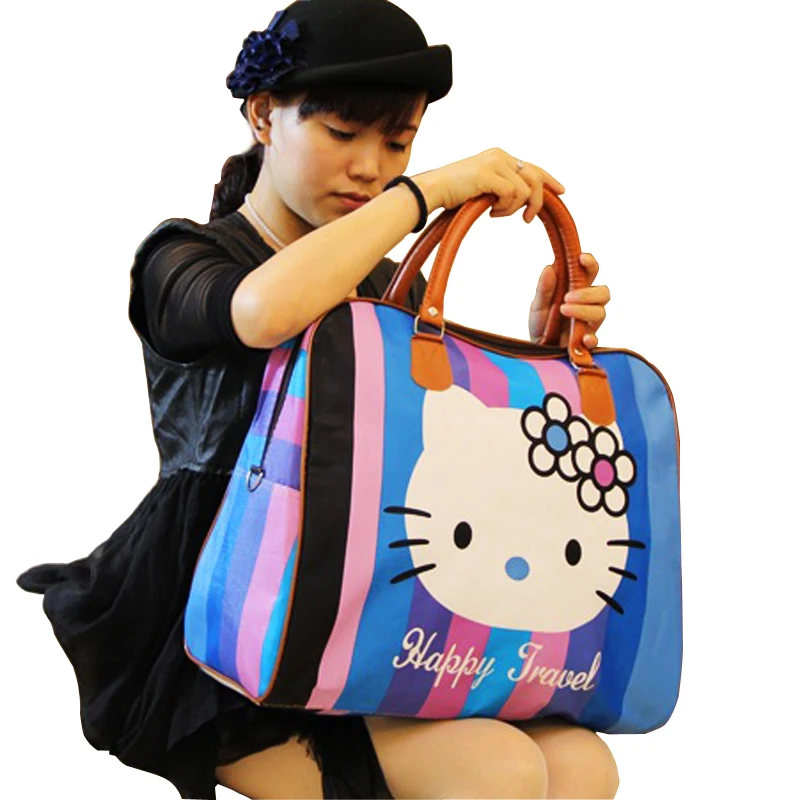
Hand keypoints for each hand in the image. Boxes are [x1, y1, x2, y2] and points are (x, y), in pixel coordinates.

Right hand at [412, 148, 563, 217]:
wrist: (433, 190)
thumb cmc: (453, 193)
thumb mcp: (482, 188)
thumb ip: (501, 189)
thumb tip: (521, 200)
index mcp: (499, 156)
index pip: (532, 167)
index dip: (549, 179)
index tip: (562, 191)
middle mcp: (501, 155)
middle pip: (535, 178)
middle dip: (537, 202)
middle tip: (527, 220)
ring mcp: (496, 163)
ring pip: (525, 190)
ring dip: (513, 209)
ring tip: (496, 214)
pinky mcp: (490, 174)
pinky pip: (513, 195)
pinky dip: (505, 209)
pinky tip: (490, 212)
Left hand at [528, 253, 609, 348]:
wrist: (536, 349)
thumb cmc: (541, 324)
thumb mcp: (537, 305)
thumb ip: (544, 288)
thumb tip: (549, 267)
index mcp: (577, 291)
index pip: (591, 273)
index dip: (590, 263)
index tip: (581, 258)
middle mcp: (587, 306)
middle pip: (603, 293)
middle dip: (587, 293)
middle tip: (567, 297)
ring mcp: (589, 324)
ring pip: (601, 312)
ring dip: (584, 310)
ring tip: (563, 310)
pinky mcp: (586, 343)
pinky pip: (596, 339)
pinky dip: (591, 338)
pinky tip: (582, 337)